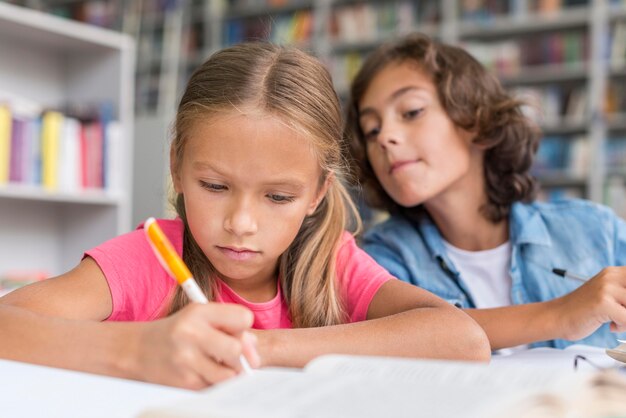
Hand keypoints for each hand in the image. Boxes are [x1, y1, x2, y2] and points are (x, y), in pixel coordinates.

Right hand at [131, 303, 259, 388]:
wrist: (139, 349)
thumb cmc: (180, 331)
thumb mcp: (202, 318)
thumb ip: (231, 327)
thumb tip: (253, 353)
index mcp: (199, 312)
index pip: (243, 318)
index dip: (244, 327)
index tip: (235, 331)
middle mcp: (191, 333)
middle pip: (237, 349)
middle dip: (240, 355)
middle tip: (231, 355)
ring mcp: (186, 359)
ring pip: (230, 374)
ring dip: (229, 372)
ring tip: (217, 364)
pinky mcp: (184, 381)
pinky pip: (215, 387)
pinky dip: (215, 382)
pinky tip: (203, 372)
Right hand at [554, 266, 625, 340]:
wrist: (557, 317)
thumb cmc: (585, 311)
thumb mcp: (609, 296)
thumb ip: (625, 296)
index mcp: (616, 272)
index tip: (625, 304)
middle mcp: (612, 276)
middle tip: (622, 314)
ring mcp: (606, 288)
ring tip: (618, 321)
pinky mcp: (602, 303)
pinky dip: (623, 326)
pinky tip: (611, 325)